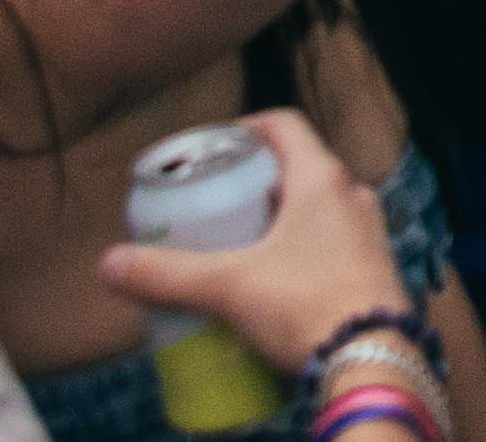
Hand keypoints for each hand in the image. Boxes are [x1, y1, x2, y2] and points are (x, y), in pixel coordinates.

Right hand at [92, 110, 411, 374]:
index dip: (246, 129)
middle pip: (298, 169)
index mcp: (323, 178)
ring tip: (239, 247)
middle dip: (254, 185)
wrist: (374, 360)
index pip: (284, 125)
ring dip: (279, 220)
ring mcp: (369, 233)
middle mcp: (352, 196)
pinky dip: (300, 251)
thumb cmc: (307, 305)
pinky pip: (332, 244)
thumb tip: (110, 264)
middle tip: (215, 206)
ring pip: (317, 209)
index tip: (215, 149)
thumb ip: (168, 274)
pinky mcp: (374, 269)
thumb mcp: (229, 286)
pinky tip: (273, 283)